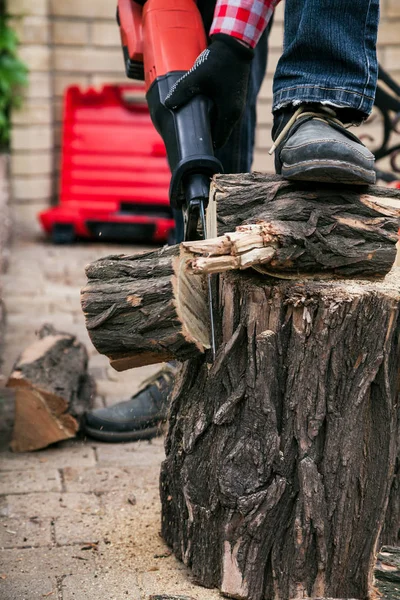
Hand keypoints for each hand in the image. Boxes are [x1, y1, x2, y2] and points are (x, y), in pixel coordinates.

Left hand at [164, 34, 253, 148]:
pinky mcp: (234, 99)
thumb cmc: (219, 62)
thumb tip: (168, 104)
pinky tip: (200, 112)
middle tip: (186, 137)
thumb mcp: (198, 76)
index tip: (191, 148)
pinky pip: (222, 115)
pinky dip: (212, 117)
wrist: (236, 46)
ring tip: (191, 125)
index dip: (205, 147)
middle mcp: (235, 114)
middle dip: (203, 137)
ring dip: (207, 126)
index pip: (217, 141)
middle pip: (218, 135)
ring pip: (220, 125)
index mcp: (229, 114)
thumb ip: (182, 90)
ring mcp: (236, 107)